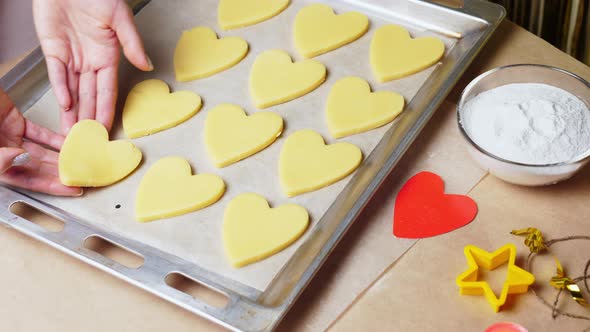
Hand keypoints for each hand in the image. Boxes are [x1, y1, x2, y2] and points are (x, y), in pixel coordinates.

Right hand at [0, 90, 81, 195]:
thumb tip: (22, 159)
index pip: (30, 182)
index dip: (53, 187)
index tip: (74, 189)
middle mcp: (4, 155)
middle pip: (39, 169)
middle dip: (62, 173)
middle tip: (84, 174)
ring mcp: (9, 138)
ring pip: (41, 151)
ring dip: (61, 155)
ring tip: (81, 159)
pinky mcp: (14, 122)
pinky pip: (38, 133)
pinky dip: (53, 137)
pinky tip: (69, 141)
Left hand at [33, 0, 152, 133]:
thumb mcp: (120, 18)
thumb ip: (132, 44)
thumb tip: (148, 66)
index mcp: (108, 56)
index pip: (108, 90)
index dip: (107, 110)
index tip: (107, 129)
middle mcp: (90, 61)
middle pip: (90, 95)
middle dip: (88, 118)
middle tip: (87, 140)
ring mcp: (71, 56)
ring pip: (73, 90)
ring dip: (73, 112)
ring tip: (72, 132)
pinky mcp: (52, 48)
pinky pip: (56, 73)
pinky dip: (60, 89)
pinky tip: (65, 105)